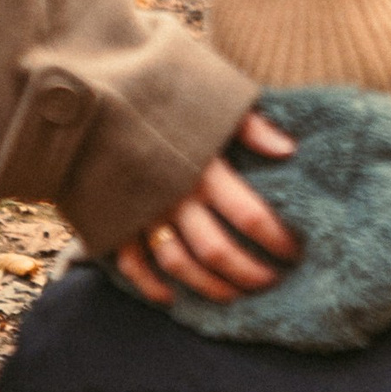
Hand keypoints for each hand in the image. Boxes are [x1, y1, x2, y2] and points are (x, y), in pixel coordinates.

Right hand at [114, 109, 299, 307]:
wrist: (94, 94)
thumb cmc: (163, 95)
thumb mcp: (211, 99)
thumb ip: (250, 125)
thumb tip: (289, 150)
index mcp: (204, 167)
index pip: (251, 216)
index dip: (278, 240)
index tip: (296, 250)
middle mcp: (174, 195)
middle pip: (217, 251)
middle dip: (251, 274)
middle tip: (274, 281)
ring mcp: (142, 211)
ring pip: (179, 265)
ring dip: (210, 288)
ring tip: (237, 296)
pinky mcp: (114, 218)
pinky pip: (132, 264)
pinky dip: (151, 286)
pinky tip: (173, 297)